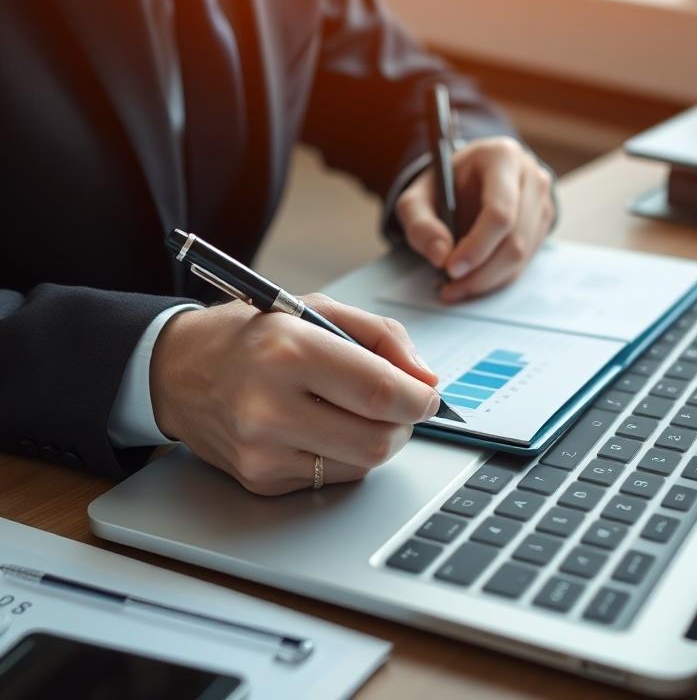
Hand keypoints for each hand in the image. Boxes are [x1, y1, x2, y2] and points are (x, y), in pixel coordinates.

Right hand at [150, 295, 439, 495]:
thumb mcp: (316, 310)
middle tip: (400, 405)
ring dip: (377, 440)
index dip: (420, 398)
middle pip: (378, 439)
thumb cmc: (251, 335)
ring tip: (355, 411)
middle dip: (405, 423)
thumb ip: (382, 337)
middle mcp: (269, 405)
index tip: (428, 395)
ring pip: (361, 464)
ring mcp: (261, 450)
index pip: (379, 390)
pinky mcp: (259, 480)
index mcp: (287, 350)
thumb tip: (427, 380)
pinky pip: (333, 478)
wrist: (175, 371)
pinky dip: (344, 455)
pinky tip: (321, 428)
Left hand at [395, 136, 554, 301]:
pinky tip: (473, 279)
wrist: (471, 177)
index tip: (451, 269)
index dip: (477, 246)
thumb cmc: (446, 184)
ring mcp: (543, 202)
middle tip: (450, 288)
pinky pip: (524, 262)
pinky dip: (497, 278)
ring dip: (488, 280)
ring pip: (522, 256)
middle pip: (515, 239)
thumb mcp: (417, 196)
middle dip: (481, 272)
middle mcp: (532, 178)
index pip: (500, 211)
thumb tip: (441, 257)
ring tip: (456, 287)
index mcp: (502, 158)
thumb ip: (420, 224)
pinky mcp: (544, 225)